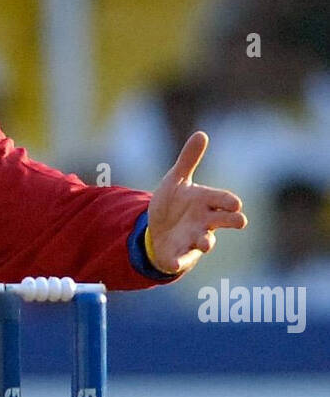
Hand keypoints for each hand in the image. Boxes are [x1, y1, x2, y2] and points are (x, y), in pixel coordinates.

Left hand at [146, 132, 246, 276]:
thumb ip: (188, 160)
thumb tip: (201, 134)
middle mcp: (205, 221)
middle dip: (231, 221)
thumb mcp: (176, 180)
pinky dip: (179, 261)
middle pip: (223, 221)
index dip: (228, 201)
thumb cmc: (173, 203)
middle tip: (240, 220)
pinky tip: (174, 263)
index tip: (236, 203)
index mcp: (206, 201)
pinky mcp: (180, 254)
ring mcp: (194, 239)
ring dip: (206, 242)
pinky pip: (181, 259)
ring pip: (206, 242)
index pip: (222, 199)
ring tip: (206, 243)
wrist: (157, 230)